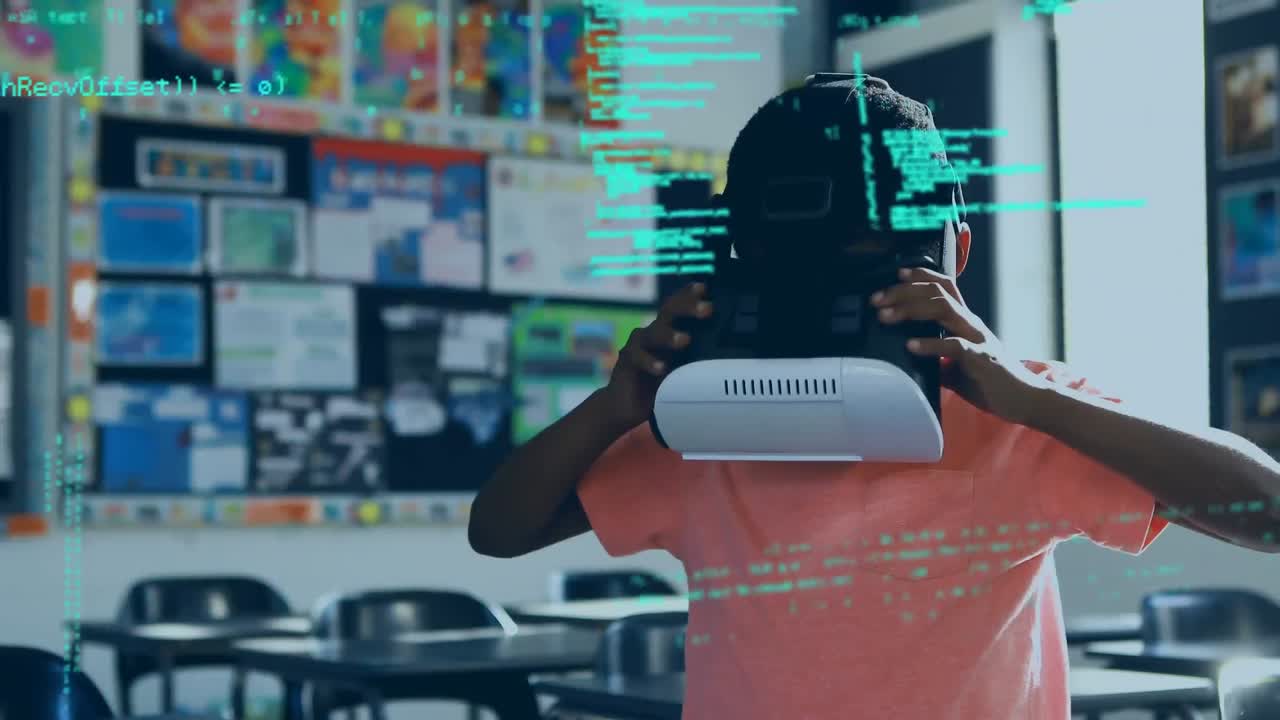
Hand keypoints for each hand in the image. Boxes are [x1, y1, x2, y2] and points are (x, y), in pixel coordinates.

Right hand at [602, 282, 711, 429]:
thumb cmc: (661, 385)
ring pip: (654, 333)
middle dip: (687, 307)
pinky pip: (638, 358)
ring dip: (669, 335)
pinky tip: (661, 368)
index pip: (680, 305)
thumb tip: (735, 360)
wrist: (627, 404)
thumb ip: (701, 361)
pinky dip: (650, 362)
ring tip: (685, 340)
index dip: (690, 294)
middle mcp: (654, 332)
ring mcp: (638, 345)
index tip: (706, 288)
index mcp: (669, 330)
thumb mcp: (685, 370)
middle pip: (668, 310)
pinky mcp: (628, 361)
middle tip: (707, 309)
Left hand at [870, 267, 1046, 424]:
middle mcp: (970, 323)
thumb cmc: (990, 382)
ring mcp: (976, 338)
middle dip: (903, 292)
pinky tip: (910, 346)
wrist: (1025, 399)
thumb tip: (908, 358)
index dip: (921, 275)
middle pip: (936, 292)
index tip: (896, 275)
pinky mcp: (980, 359)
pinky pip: (953, 346)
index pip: (945, 286)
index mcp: (965, 322)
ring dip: (910, 309)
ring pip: (943, 308)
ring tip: (886, 317)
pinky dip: (930, 344)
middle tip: (876, 300)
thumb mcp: (956, 366)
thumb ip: (936, 358)